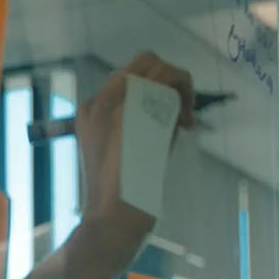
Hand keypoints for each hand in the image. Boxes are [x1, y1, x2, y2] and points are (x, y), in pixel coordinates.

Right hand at [76, 51, 194, 224]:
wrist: (111, 216)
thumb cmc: (122, 195)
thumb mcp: (127, 152)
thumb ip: (141, 126)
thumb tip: (170, 110)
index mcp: (91, 112)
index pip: (129, 76)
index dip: (157, 88)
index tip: (171, 117)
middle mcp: (97, 102)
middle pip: (143, 62)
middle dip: (172, 78)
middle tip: (183, 112)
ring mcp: (111, 105)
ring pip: (157, 65)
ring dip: (181, 85)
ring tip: (186, 118)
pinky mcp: (128, 112)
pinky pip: (164, 79)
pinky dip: (184, 93)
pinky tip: (186, 123)